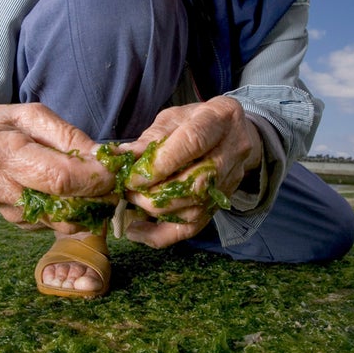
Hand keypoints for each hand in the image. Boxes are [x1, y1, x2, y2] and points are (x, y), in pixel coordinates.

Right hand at [0, 104, 116, 232]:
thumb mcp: (36, 116)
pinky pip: (56, 224)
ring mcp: (7, 212)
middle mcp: (0, 189)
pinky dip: (73, 212)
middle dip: (98, 197)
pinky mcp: (18, 224)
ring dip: (89, 208)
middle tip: (115, 182)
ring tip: (98, 186)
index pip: (58, 177)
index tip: (115, 170)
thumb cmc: (9, 125)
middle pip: (63, 206)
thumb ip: (70, 137)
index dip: (93, 177)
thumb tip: (105, 159)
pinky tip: (74, 193)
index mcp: (0, 153)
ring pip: (64, 222)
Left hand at [119, 96, 261, 247]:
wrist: (232, 132)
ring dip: (156, 211)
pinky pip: (193, 227)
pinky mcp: (221, 202)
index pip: (192, 143)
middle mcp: (231, 151)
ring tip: (133, 202)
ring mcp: (230, 180)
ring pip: (194, 208)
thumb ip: (151, 138)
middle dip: (155, 193)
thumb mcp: (174, 118)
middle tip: (128, 190)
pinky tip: (137, 231)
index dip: (160, 164)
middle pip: (195, 183)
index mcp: (219, 119)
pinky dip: (161, 234)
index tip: (132, 176)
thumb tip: (122, 157)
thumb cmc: (196, 121)